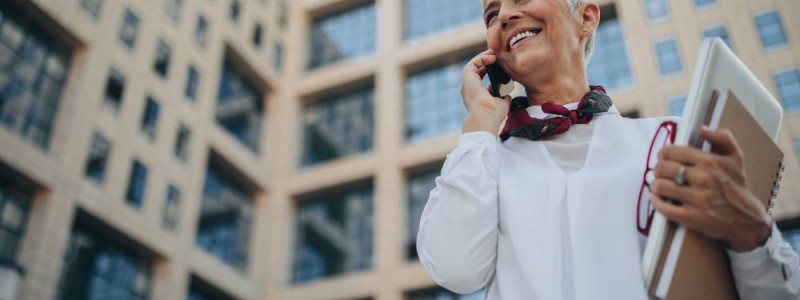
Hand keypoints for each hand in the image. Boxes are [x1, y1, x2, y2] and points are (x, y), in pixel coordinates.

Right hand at [461, 49, 511, 134]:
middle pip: (476, 70)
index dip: (488, 70)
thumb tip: (507, 95)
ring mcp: (467, 83)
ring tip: (494, 53)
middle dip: (485, 62)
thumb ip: (503, 98)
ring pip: (473, 65)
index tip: (499, 65)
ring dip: (483, 57)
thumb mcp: (501, 104)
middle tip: (496, 56)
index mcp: (477, 95)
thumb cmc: (493, 115)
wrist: (485, 116)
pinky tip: (491, 57)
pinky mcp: (467, 78)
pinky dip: (482, 58)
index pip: (481, 79)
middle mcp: (470, 89)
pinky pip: (473, 64)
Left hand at [650, 127, 771, 251]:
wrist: (746, 219)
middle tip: (661, 173)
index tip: (663, 158)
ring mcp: (698, 199)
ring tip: (659, 186)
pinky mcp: (692, 217)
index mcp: (710, 162)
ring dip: (655, 186)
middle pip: (662, 168)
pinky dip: (656, 202)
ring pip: (661, 187)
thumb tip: (702, 129)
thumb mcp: (736, 157)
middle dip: (658, 170)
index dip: (663, 154)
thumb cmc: (735, 186)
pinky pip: (664, 208)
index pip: (671, 151)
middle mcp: (704, 179)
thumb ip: (722, 138)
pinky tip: (657, 198)